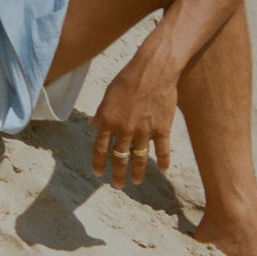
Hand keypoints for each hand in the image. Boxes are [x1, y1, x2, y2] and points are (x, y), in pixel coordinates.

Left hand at [90, 49, 178, 188]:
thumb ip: (101, 112)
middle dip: (118, 174)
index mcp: (108, 121)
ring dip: (137, 172)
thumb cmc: (128, 78)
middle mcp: (124, 130)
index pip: (100, 149)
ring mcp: (144, 131)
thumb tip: (93, 124)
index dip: (99, 163)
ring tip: (137, 181)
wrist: (154, 69)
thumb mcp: (108, 94)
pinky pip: (162, 150)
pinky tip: (163, 170)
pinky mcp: (162, 129)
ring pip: (139, 158)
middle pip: (119, 158)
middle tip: (118, 185)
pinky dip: (163, 161)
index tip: (99, 174)